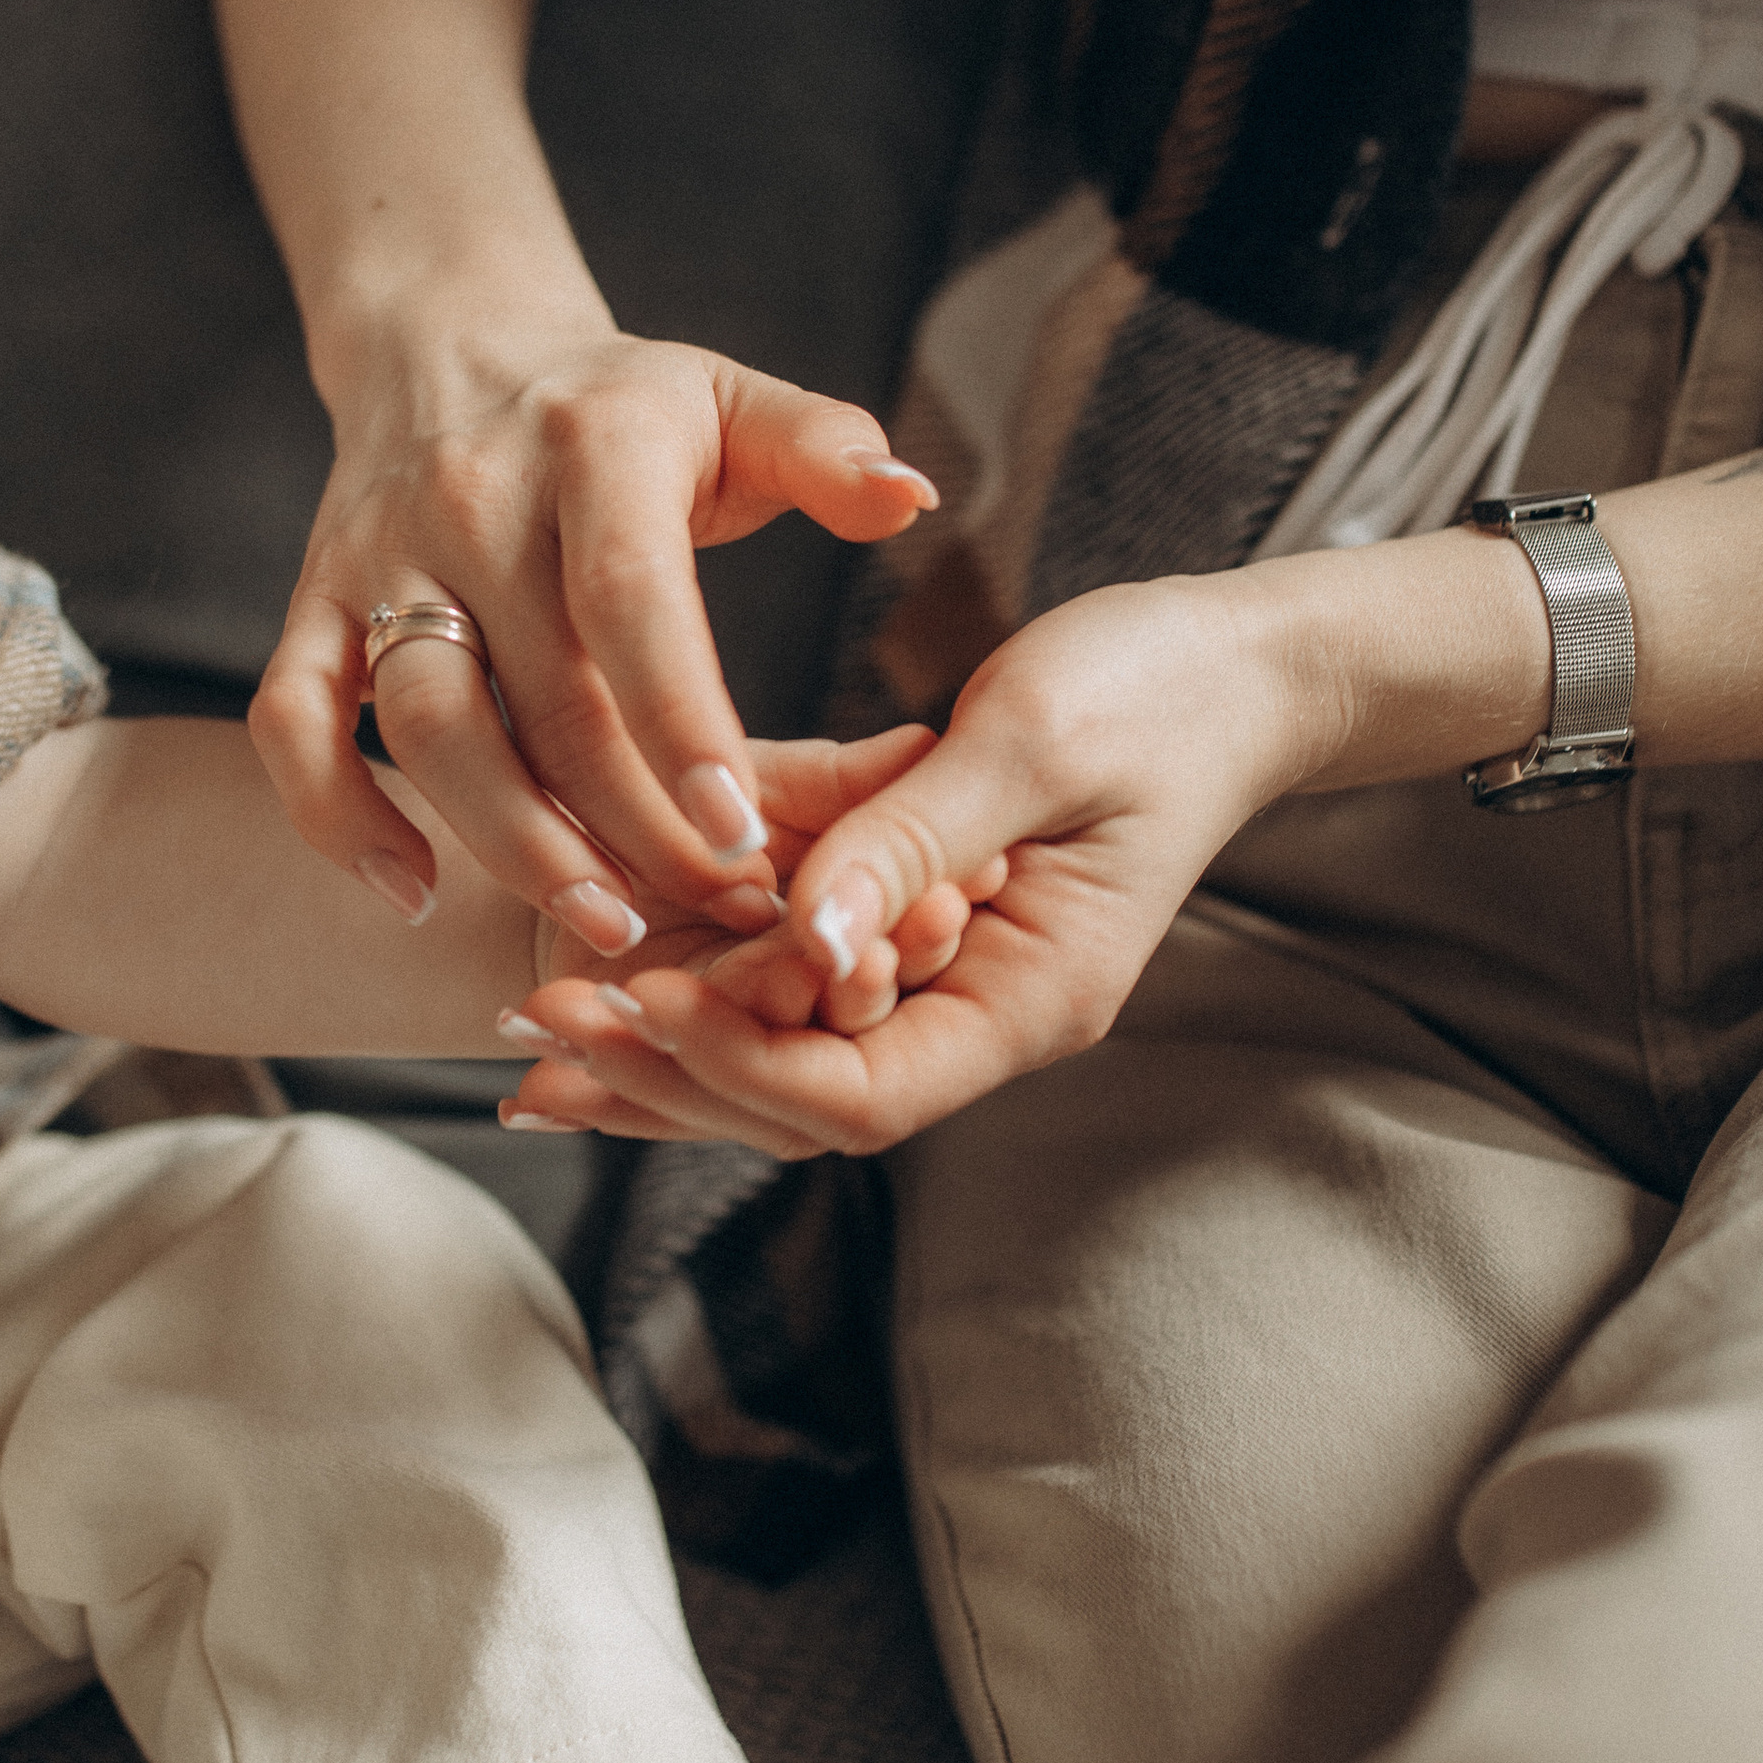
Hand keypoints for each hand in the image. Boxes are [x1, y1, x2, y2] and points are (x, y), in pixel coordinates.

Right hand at [251, 318, 940, 942]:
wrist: (450, 343)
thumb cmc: (623, 408)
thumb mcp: (733, 399)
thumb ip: (826, 448)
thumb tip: (911, 495)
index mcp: (594, 448)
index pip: (631, 598)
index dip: (682, 725)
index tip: (741, 833)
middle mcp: (473, 501)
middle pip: (543, 696)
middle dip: (632, 826)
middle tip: (716, 912)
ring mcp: (379, 558)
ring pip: (426, 726)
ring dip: (509, 843)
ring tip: (602, 924)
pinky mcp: (312, 603)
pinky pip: (292, 725)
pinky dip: (337, 818)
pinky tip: (412, 893)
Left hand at [502, 569, 1305, 1153]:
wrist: (1235, 666)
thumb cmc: (1158, 693)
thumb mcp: (1036, 746)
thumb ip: (912, 839)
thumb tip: (801, 931)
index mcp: (1027, 1000)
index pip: (857, 1093)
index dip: (736, 1060)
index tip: (635, 999)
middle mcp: (973, 1011)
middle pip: (794, 1097)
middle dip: (662, 1069)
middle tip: (534, 1020)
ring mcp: (938, 972)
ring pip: (775, 1045)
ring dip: (654, 1037)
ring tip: (528, 1019)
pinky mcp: (905, 917)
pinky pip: (786, 964)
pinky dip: (696, 957)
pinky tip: (595, 944)